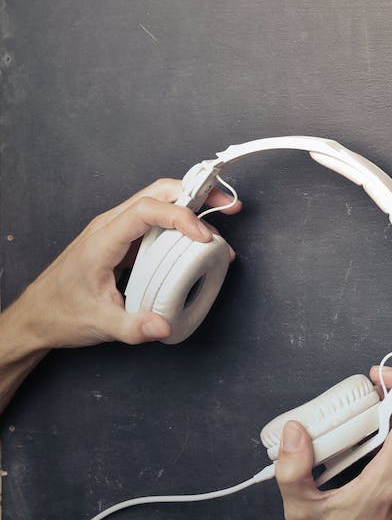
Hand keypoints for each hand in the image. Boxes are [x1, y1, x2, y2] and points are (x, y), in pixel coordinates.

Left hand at [3, 178, 240, 352]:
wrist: (36, 315)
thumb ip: (132, 327)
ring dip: (191, 205)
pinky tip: (196, 241)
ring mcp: (115, 230)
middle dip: (196, 192)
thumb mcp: (98, 324)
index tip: (203, 237)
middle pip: (158, 192)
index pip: (147, 210)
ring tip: (219, 224)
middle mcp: (110, 226)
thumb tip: (164, 325)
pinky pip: (154, 221)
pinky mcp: (121, 239)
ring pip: (158, 201)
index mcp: (102, 240)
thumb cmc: (60, 315)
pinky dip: (179, 223)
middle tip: (227, 205)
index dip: (180, 217)